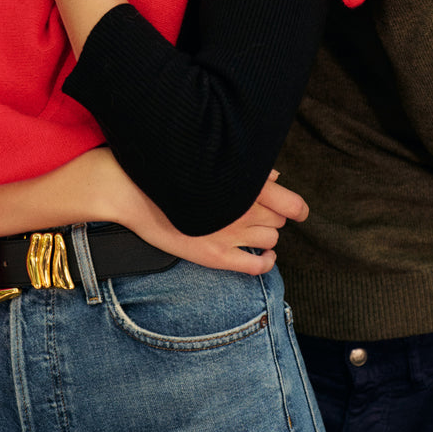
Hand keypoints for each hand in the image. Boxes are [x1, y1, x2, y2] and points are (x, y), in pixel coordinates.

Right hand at [121, 170, 308, 275]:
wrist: (135, 190)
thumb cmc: (175, 171)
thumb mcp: (214, 165)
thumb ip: (250, 172)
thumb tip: (277, 179)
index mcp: (246, 185)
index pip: (291, 203)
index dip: (296, 207)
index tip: (296, 209)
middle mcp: (244, 210)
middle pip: (279, 220)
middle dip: (272, 216)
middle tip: (256, 212)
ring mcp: (231, 235)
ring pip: (271, 240)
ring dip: (265, 235)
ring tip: (251, 229)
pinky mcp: (216, 256)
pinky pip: (257, 267)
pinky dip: (265, 262)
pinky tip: (263, 256)